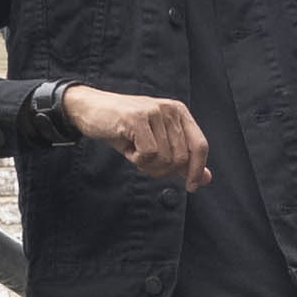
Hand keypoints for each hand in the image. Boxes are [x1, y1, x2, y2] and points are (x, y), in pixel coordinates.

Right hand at [66, 85, 212, 189]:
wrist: (90, 110)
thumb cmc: (124, 129)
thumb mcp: (156, 144)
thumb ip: (181, 160)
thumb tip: (205, 179)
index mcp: (179, 112)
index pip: (200, 146)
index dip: (197, 170)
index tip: (191, 187)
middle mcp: (170, 109)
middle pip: (180, 158)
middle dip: (162, 169)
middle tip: (144, 161)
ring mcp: (154, 112)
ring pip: (164, 159)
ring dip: (147, 164)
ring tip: (134, 150)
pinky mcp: (138, 118)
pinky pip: (148, 154)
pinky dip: (137, 159)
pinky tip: (127, 147)